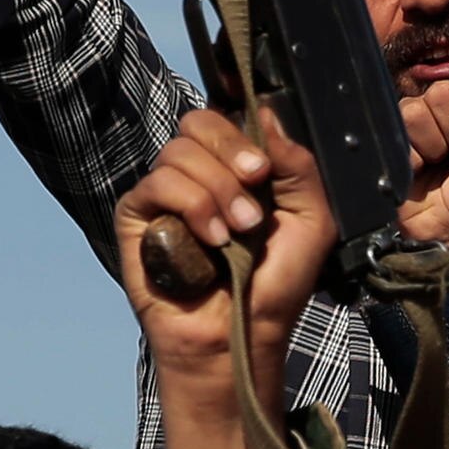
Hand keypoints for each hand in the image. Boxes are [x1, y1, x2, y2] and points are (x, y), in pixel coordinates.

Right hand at [117, 105, 331, 376]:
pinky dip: (190, 206)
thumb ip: (297, 163)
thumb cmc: (276, 285)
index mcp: (236, 169)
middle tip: (255, 186)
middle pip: (198, 121)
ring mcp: (166, 194)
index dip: (244, 129)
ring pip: (179, 152)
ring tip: (236, 233)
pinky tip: (210, 240)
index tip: (264, 166)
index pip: (228, 116)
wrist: (243, 333)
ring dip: (216, 190)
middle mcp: (199, 175)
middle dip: (231, 151)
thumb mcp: (311, 219)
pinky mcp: (137, 216)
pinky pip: (156, 183)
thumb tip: (267, 115)